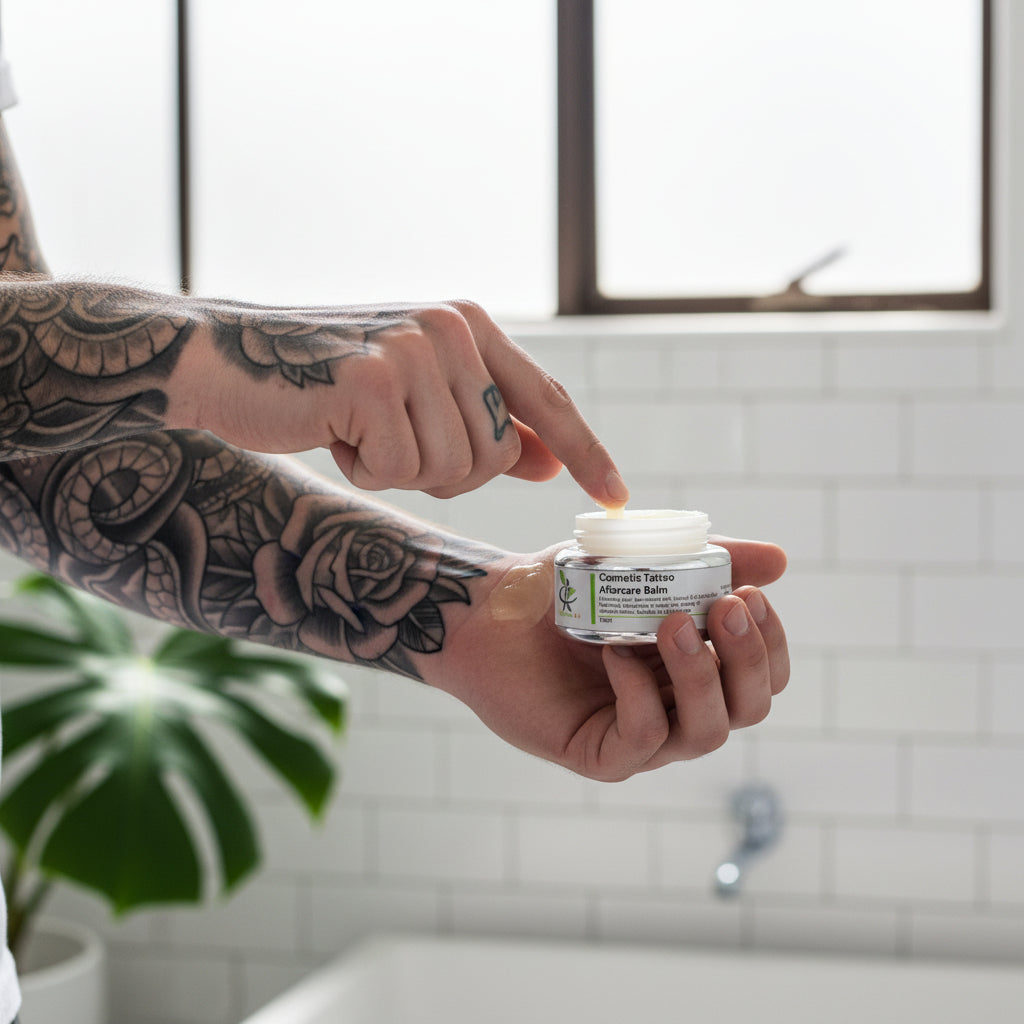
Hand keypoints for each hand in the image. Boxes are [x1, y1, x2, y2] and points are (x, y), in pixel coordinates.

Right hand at [175, 299, 627, 504]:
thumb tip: (549, 461)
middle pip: (496, 456)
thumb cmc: (327, 384)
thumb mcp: (418, 395)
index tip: (618, 497)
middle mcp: (451, 328)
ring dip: (403, 471)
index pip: (546, 400)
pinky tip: (334, 430)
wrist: (228, 359)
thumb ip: (485, 420)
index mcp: (469, 325)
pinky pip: (401, 471)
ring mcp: (413, 351)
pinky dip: (366, 469)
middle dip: (447, 472)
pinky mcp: (374, 382)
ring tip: (359, 428)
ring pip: (453, 470)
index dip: (586, 452)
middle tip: (389, 439)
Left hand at [436, 537, 788, 781]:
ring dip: (700, 675)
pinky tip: (615, 654)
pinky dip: (640, 694)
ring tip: (673, 622)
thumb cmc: (562, 588)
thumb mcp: (637, 562)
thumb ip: (705, 561)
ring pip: (705, 732)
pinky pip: (644, 737)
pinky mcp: (599, 755)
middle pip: (749, 708)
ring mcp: (640, 738)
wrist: (490, 608)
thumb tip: (781, 562)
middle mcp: (677, 708)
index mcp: (695, 669)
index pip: (764, 675)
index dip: (771, 641)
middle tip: (726, 605)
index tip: (751, 592)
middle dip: (748, 658)